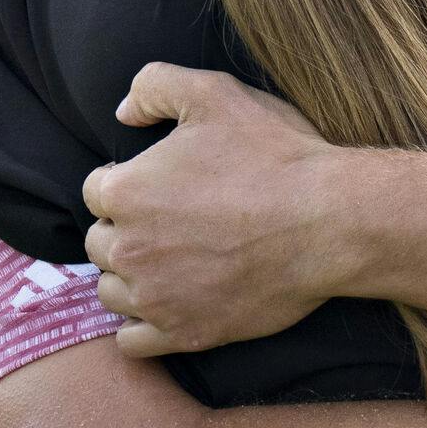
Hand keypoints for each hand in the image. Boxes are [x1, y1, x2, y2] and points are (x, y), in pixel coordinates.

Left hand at [82, 63, 350, 356]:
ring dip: (129, 278)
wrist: (329, 221)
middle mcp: (129, 250)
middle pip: (100, 243)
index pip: (97, 190)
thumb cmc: (275, 154)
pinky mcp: (185, 333)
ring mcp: (156, 297)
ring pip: (111, 292)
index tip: (160, 184)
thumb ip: (154, 86)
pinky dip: (141, 327)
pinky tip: (167, 305)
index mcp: (126, 191)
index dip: (126, 181)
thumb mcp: (214, 92)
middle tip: (170, 222)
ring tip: (168, 263)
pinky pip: (132, 342)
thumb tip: (123, 113)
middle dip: (125, 230)